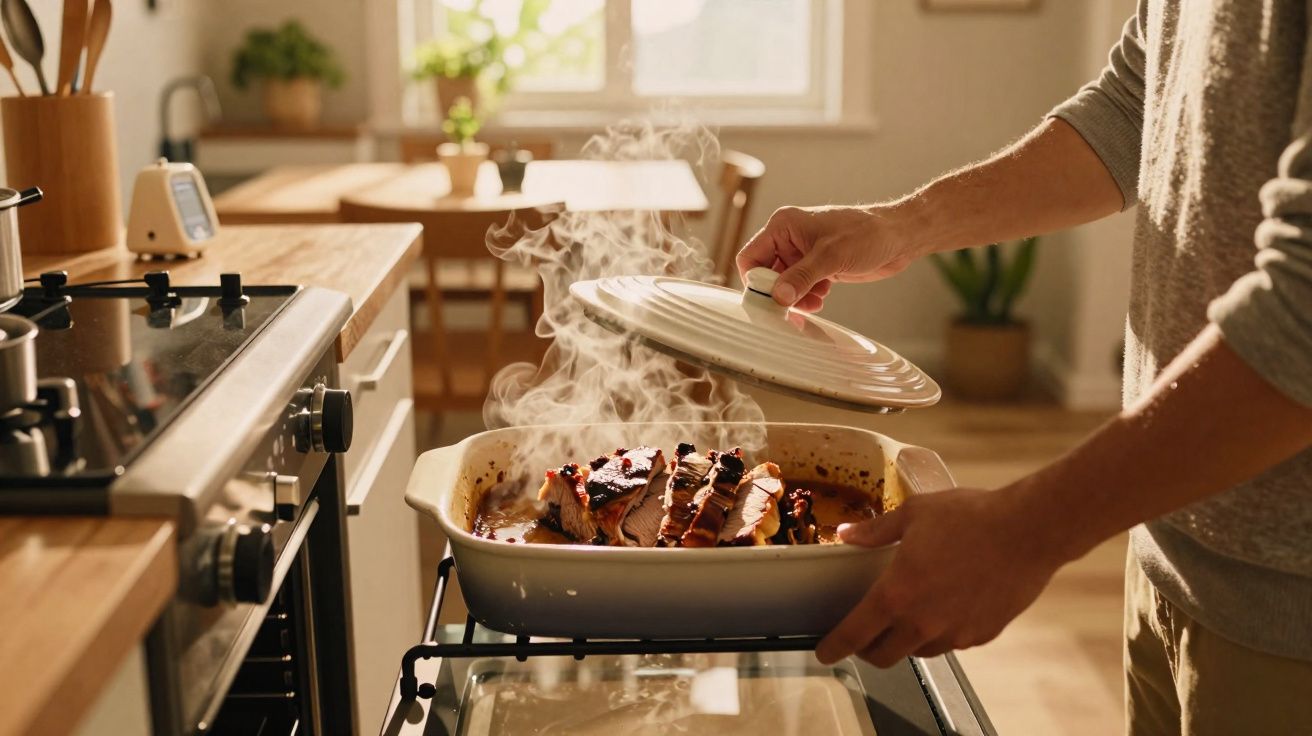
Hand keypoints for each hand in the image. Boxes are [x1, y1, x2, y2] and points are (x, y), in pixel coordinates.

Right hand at [735, 205, 924, 311]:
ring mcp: (802, 253)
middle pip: (765, 274)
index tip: (772, 300)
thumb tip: (778, 297)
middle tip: (792, 309)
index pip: (751, 257)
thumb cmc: (867, 234)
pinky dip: (807, 297)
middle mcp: (788, 238)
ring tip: (815, 301)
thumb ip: (802, 277)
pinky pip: (799, 287)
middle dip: (778, 293)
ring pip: (783, 284)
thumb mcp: (831, 256)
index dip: (757, 281)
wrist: (898, 237)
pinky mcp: (816, 266)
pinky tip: (822, 298)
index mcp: (784, 226)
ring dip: (795, 298)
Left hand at [815, 486, 1066, 666]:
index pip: (855, 633)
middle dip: (868, 649)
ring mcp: (954, 633)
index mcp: (897, 593)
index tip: (826, 652)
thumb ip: (876, 531)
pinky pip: (950, 643)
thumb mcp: (914, 514)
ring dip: (905, 640)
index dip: (835, 646)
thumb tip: (848, 534)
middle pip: (883, 655)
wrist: (1029, 531)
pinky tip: (945, 607)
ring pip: (917, 651)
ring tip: (907, 615)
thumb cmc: (971, 517)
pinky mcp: (982, 635)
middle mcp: (922, 622)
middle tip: (865, 634)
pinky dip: (940, 632)